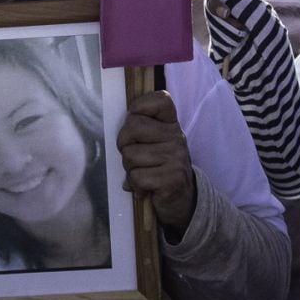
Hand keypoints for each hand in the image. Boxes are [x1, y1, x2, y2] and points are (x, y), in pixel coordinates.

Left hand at [117, 90, 197, 234]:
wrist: (184, 200)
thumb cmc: (161, 167)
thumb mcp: (156, 143)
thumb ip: (140, 129)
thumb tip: (115, 122)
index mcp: (171, 124)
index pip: (160, 99)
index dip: (140, 105)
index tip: (134, 120)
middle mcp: (176, 136)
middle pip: (133, 126)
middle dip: (124, 144)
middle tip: (133, 156)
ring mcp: (176, 157)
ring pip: (130, 155)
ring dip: (129, 169)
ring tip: (141, 174)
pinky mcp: (172, 179)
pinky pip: (136, 177)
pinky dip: (135, 185)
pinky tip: (144, 188)